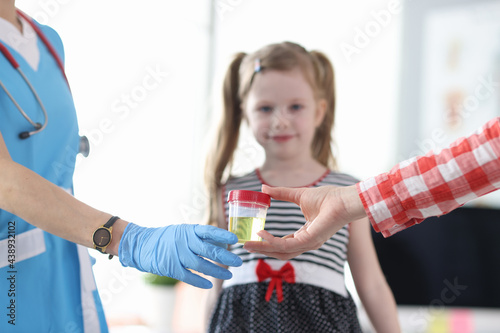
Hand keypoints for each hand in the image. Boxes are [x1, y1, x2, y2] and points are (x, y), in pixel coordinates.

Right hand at [119, 223, 241, 288]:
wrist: (142, 245)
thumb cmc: (167, 237)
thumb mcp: (183, 231)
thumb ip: (200, 236)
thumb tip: (221, 242)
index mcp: (189, 230)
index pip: (209, 231)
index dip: (223, 235)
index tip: (235, 239)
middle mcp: (184, 241)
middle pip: (209, 250)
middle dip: (226, 257)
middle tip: (238, 262)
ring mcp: (177, 255)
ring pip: (201, 265)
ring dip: (216, 271)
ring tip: (228, 275)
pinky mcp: (171, 268)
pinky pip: (188, 276)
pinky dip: (199, 281)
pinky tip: (209, 284)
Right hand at [243, 184, 365, 259]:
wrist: (342, 198)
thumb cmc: (327, 197)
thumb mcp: (298, 195)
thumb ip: (281, 193)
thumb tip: (263, 188)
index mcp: (305, 234)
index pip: (283, 243)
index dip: (267, 242)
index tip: (253, 237)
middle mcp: (306, 242)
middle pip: (280, 251)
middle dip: (262, 250)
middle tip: (245, 245)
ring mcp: (308, 243)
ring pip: (281, 251)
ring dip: (263, 248)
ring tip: (248, 244)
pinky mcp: (310, 240)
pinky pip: (286, 244)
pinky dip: (272, 241)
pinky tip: (261, 235)